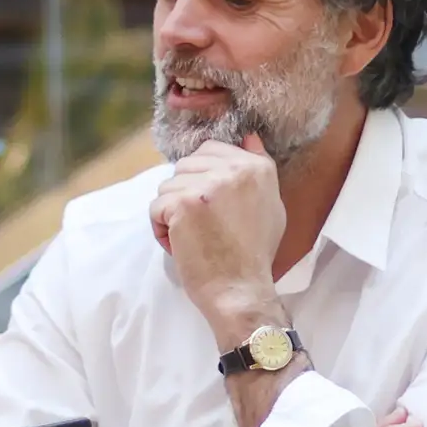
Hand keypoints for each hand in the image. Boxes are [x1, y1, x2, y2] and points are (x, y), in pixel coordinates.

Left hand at [148, 142, 286, 335]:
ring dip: (172, 213)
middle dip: (185, 195)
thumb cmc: (253, 255)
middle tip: (203, 226)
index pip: (209, 150)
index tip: (211, 207)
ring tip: (193, 237)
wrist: (240, 290)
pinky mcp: (183, 203)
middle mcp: (234, 170)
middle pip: (185, 166)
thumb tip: (249, 137)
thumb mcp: (270, 206)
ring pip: (167, 186)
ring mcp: (207, 185)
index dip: (201, 178)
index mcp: (257, 167)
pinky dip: (161, 229)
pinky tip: (182, 246)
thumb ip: (258, 169)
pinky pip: (156, 207)